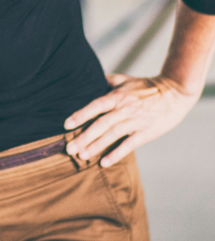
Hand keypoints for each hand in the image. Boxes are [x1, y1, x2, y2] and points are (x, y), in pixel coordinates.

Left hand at [64, 73, 200, 166]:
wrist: (174, 93)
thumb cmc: (145, 86)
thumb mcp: (124, 80)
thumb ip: (105, 81)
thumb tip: (87, 78)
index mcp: (116, 97)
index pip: (95, 106)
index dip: (80, 115)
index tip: (66, 125)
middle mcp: (124, 109)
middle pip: (101, 124)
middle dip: (84, 137)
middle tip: (69, 149)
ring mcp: (136, 122)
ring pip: (113, 136)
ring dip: (96, 147)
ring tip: (82, 156)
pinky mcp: (146, 132)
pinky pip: (130, 145)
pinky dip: (117, 154)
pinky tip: (104, 162)